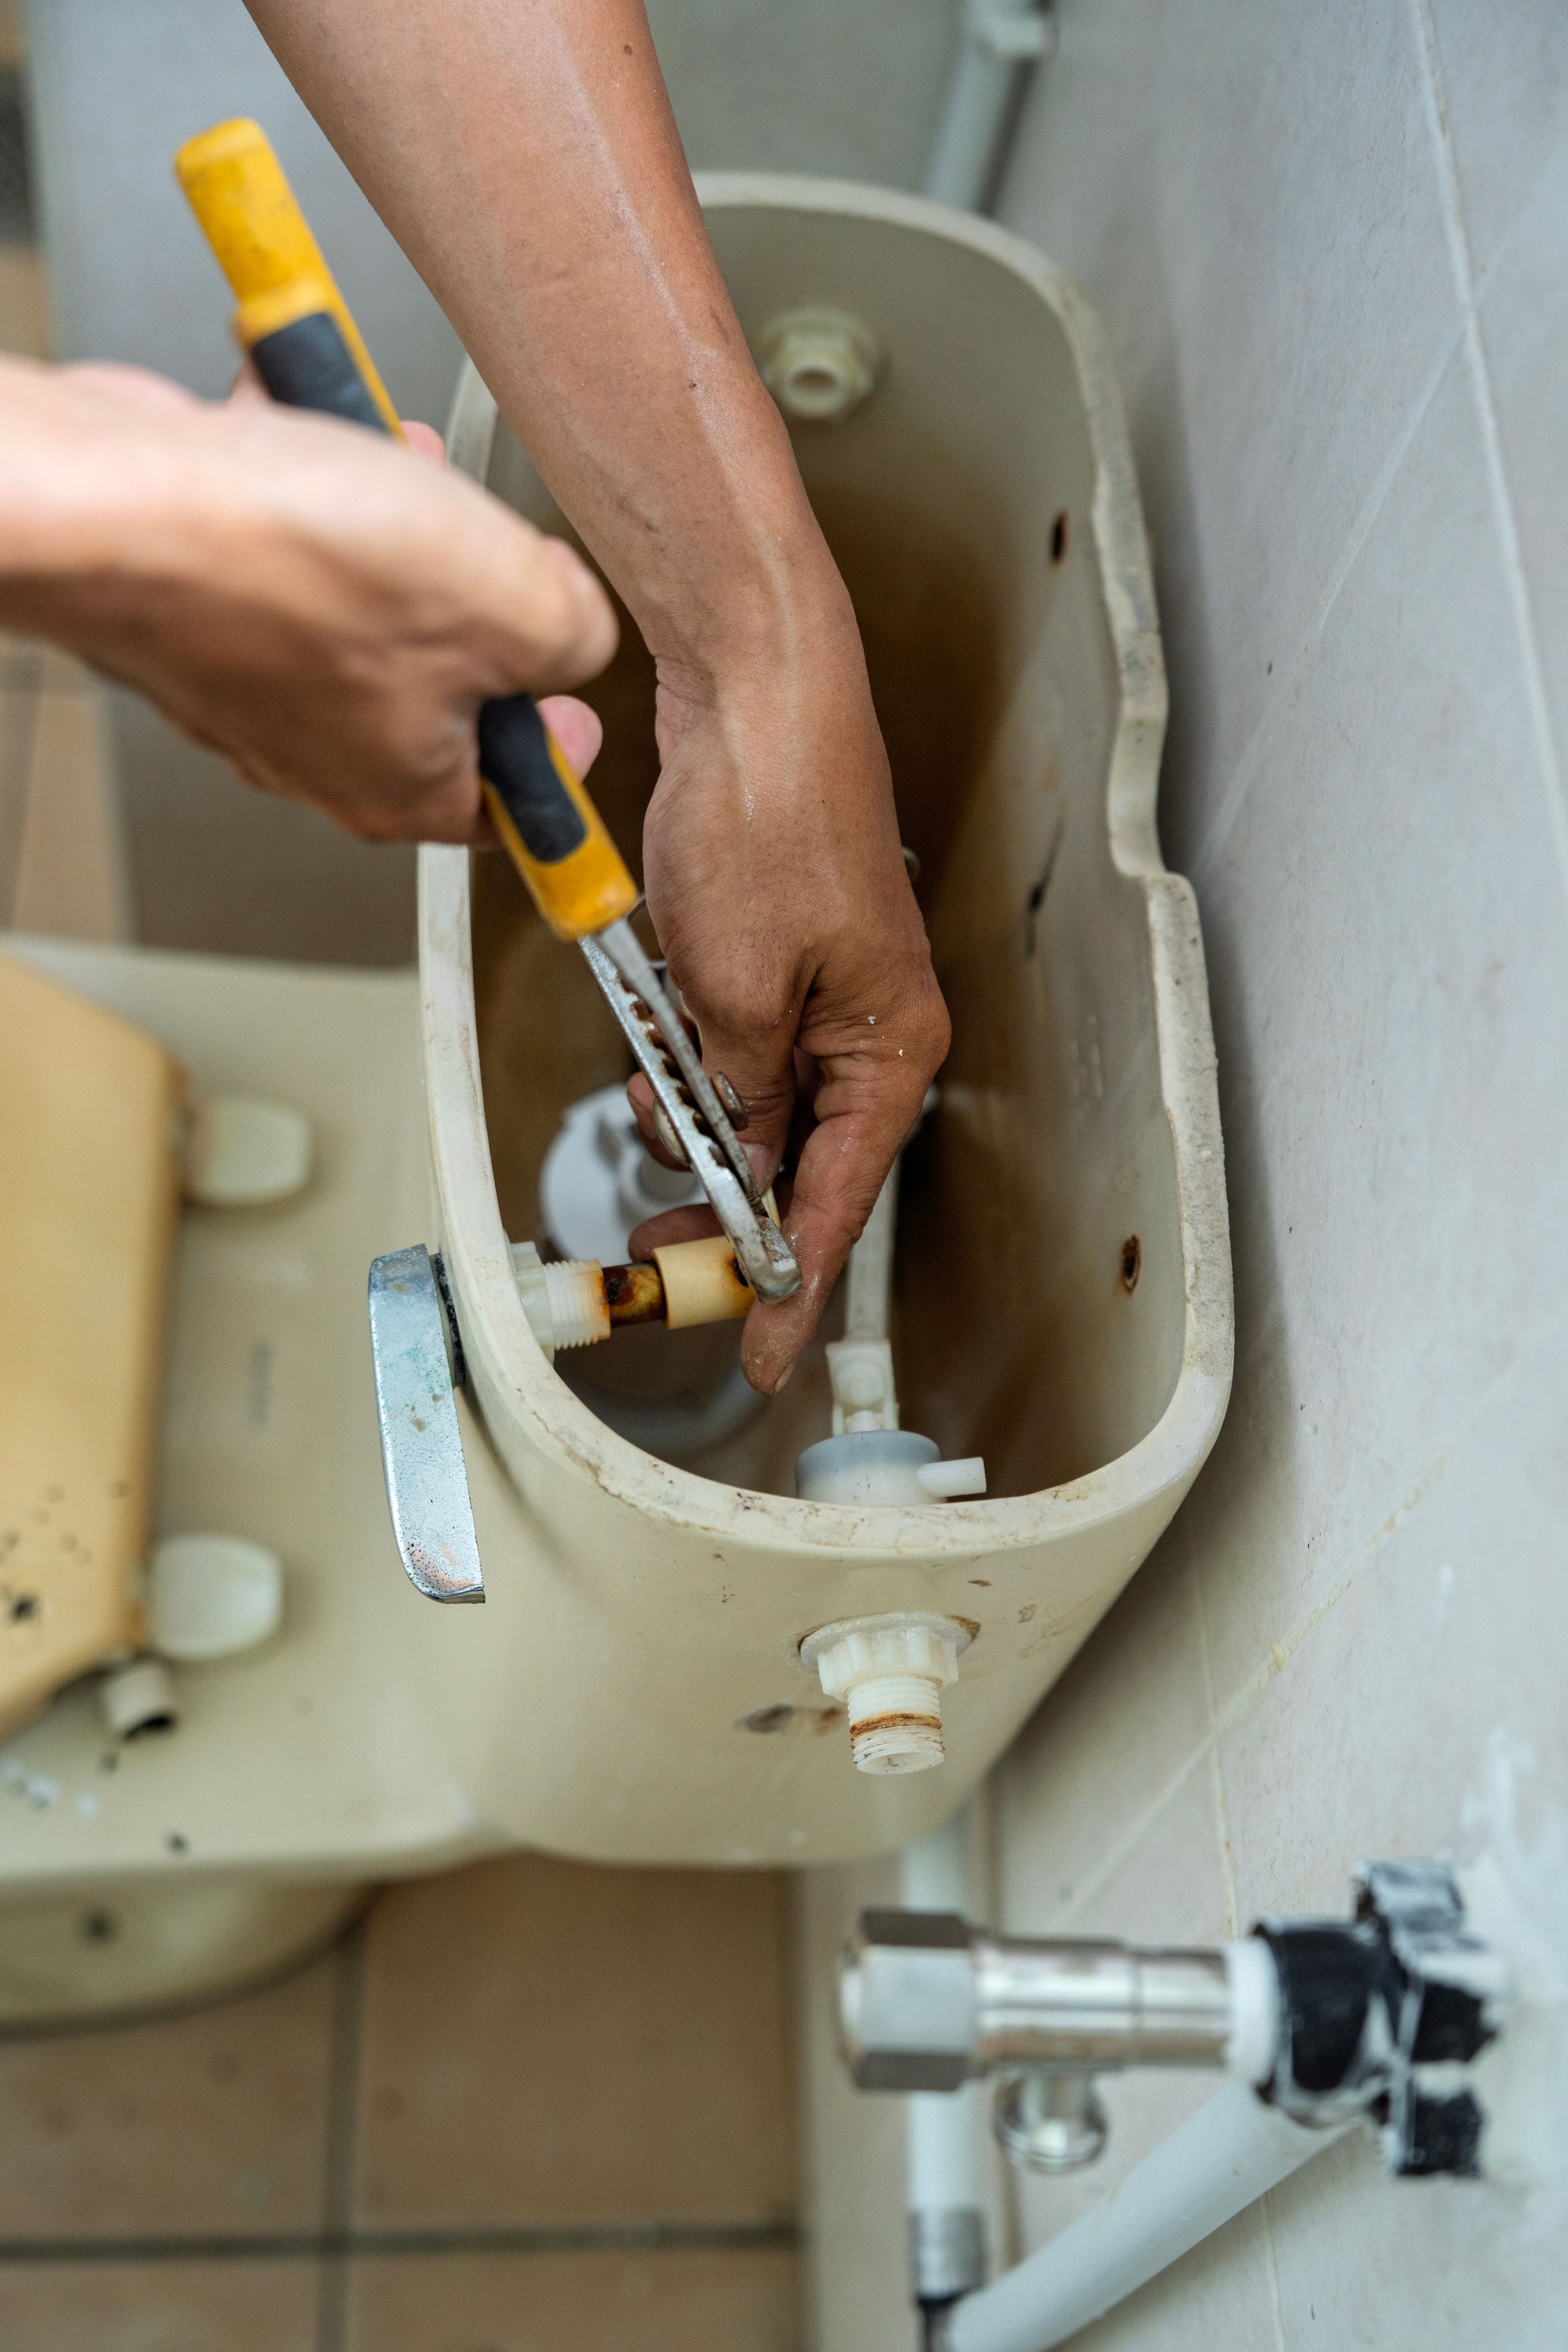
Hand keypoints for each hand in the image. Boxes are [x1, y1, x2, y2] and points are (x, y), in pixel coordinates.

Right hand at [0, 357, 615, 838]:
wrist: (121, 500)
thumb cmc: (292, 563)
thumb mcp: (515, 598)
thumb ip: (574, 632)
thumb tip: (576, 629)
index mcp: (403, 786)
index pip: (507, 804)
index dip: (555, 749)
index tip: (578, 712)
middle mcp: (318, 749)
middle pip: (441, 681)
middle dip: (475, 586)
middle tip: (483, 534)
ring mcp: (251, 676)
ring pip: (366, 593)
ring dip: (396, 513)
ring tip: (395, 457)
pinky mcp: (201, 602)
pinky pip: (286, 537)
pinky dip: (306, 477)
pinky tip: (305, 430)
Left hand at [627, 586, 950, 1394]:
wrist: (754, 691)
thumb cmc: (769, 821)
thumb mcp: (734, 992)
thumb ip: (734, 1095)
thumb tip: (729, 1166)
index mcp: (890, 1047)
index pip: (839, 1200)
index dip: (791, 1283)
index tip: (764, 1357)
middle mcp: (869, 1028)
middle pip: (800, 1163)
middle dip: (728, 1210)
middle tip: (662, 1260)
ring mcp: (824, 991)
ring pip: (758, 1106)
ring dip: (697, 1125)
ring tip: (645, 1115)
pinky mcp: (776, 956)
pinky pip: (735, 1048)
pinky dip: (691, 1066)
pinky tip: (655, 1056)